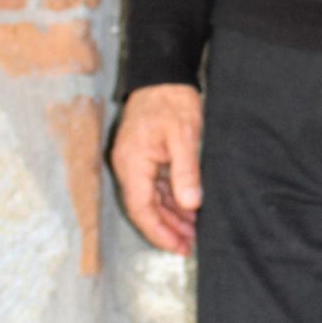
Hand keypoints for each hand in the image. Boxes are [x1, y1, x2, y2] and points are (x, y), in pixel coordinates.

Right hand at [108, 82, 203, 254]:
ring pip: (151, 199)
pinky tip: (188, 210)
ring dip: (170, 217)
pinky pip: (156, 186)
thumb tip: (190, 204)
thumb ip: (186, 171)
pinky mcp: (146, 157)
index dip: (158, 231)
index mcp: (132, 163)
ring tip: (193, 232)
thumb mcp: (184, 136)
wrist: (163, 75)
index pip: (140, 208)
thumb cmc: (172, 101)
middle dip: (166, 229)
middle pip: (144, 208)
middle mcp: (129, 166)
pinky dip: (171, 200)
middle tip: (190, 246)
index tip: (177, 247)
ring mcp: (136, 162)